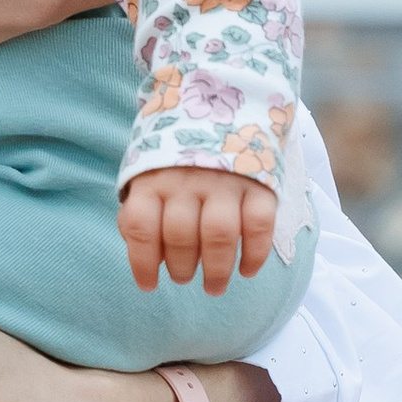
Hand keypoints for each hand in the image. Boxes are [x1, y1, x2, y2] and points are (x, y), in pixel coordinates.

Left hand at [119, 166, 276, 297]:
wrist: (223, 115)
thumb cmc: (177, 164)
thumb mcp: (148, 179)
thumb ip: (141, 215)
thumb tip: (146, 257)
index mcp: (153, 180)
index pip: (141, 226)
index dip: (142, 263)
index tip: (148, 286)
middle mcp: (187, 179)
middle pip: (181, 235)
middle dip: (181, 268)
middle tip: (184, 279)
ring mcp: (225, 181)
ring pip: (219, 235)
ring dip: (216, 269)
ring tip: (213, 286)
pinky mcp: (259, 184)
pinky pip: (259, 226)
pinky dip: (255, 254)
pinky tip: (247, 271)